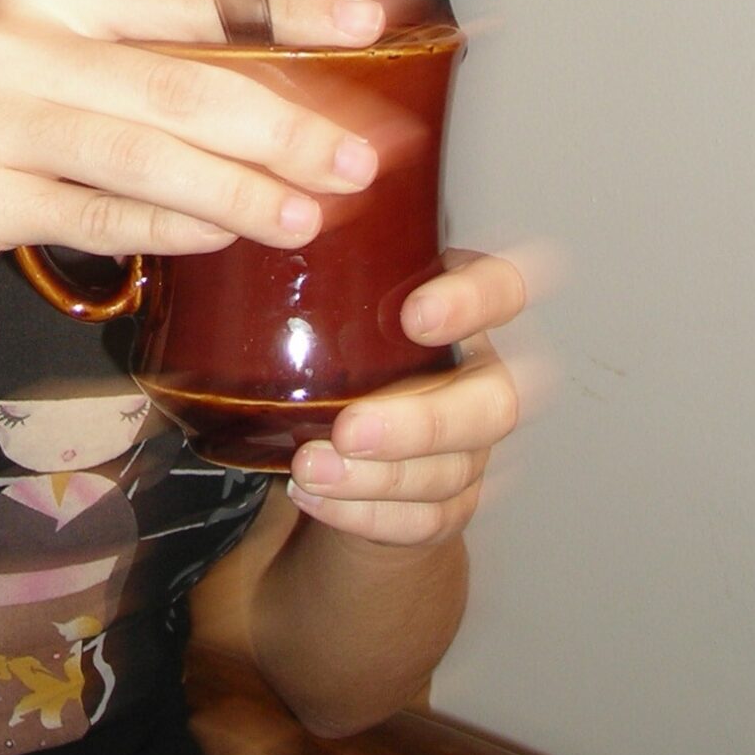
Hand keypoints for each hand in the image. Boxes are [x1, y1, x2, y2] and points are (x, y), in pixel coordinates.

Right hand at [0, 0, 430, 298]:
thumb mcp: (63, 48)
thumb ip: (162, 50)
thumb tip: (311, 68)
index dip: (293, 3)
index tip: (378, 19)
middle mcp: (20, 33)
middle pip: (181, 80)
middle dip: (285, 123)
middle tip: (362, 159)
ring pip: (144, 156)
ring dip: (239, 190)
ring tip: (310, 216)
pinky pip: (96, 216)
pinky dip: (169, 232)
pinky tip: (224, 240)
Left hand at [286, 249, 525, 543]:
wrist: (348, 434)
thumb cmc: (338, 342)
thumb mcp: (333, 297)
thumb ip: (313, 268)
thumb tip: (250, 232)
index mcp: (465, 311)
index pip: (504, 290)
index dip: (475, 303)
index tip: (416, 315)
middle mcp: (482, 378)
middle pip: (495, 406)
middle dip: (423, 422)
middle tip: (347, 427)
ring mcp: (473, 449)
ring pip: (451, 472)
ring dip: (377, 477)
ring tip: (308, 468)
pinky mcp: (450, 504)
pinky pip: (423, 521)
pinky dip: (365, 515)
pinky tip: (315, 497)